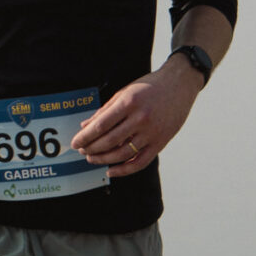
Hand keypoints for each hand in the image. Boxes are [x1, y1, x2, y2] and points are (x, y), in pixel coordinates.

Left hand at [73, 61, 203, 177]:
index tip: (75, 142)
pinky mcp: (161, 142)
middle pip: (110, 141)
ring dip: (104, 159)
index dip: (85, 136)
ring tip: (92, 158)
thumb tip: (85, 125)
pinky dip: (124, 170)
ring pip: (123, 154)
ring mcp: (152, 132)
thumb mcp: (125, 92)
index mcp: (130, 102)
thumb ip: (105, 109)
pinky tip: (111, 170)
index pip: (101, 125)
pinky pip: (140, 162)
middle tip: (81, 151)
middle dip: (91, 148)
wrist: (180, 84)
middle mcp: (141, 118)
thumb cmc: (150, 86)